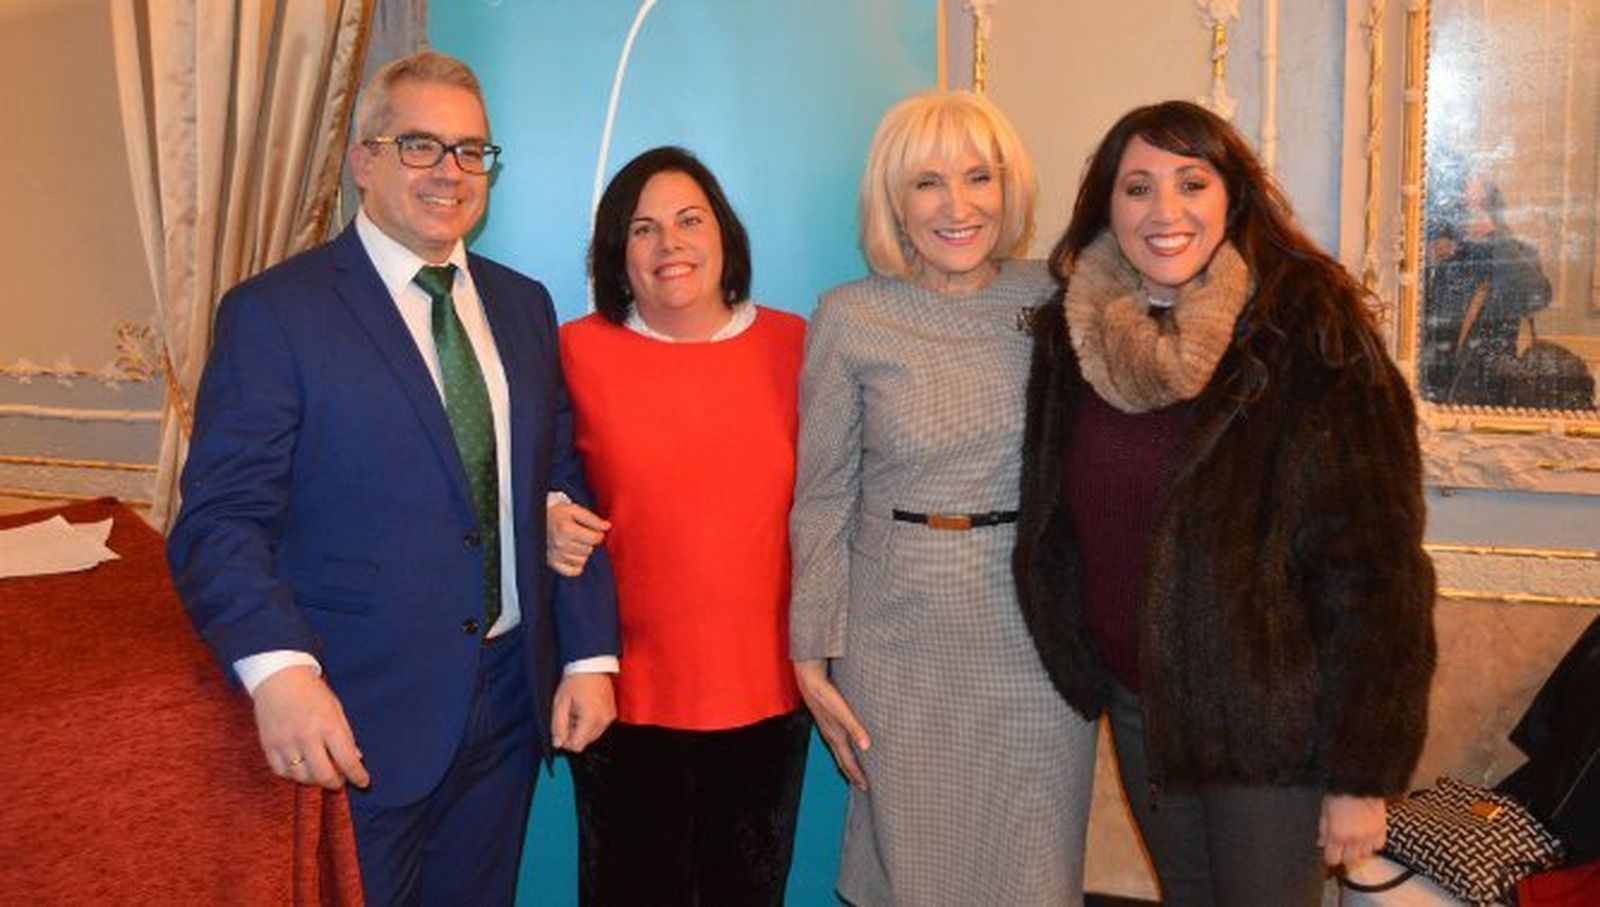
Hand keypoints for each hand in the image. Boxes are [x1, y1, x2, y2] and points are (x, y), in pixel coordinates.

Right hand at [251, 665, 369, 789]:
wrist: (279, 677)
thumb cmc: (311, 691)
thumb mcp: (336, 708)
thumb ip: (346, 735)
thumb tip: (357, 758)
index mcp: (328, 725)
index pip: (347, 760)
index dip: (357, 776)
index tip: (363, 782)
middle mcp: (306, 736)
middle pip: (323, 775)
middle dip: (335, 783)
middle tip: (340, 780)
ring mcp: (285, 742)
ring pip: (301, 777)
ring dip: (314, 780)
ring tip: (320, 771)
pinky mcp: (268, 745)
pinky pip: (281, 772)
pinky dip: (293, 775)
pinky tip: (300, 768)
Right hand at [547, 501, 610, 576]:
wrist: (537, 518)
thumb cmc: (557, 513)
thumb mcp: (575, 510)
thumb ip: (592, 518)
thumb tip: (607, 527)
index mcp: (566, 528)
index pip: (595, 539)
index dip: (599, 534)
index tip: (594, 530)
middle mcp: (560, 543)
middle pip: (589, 550)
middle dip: (589, 542)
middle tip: (581, 535)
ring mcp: (555, 555)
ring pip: (582, 560)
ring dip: (582, 553)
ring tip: (575, 543)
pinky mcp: (552, 563)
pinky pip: (572, 571)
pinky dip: (576, 565)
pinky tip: (573, 555)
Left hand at [552, 672, 615, 752]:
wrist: (591, 665)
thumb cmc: (575, 681)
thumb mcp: (560, 703)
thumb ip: (558, 726)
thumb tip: (557, 743)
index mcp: (591, 719)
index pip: (577, 746)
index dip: (566, 740)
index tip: (562, 727)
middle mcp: (603, 721)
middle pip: (585, 742)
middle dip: (574, 733)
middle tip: (569, 715)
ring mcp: (609, 718)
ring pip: (592, 736)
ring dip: (582, 728)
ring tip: (578, 710)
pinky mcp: (612, 714)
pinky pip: (599, 727)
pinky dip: (591, 723)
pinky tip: (586, 709)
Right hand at [794, 659, 869, 788]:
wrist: (809, 681)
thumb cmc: (825, 695)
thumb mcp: (842, 711)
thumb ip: (855, 727)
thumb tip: (866, 745)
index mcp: (835, 736)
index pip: (848, 762)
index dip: (856, 775)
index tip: (865, 786)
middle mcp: (831, 736)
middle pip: (842, 761)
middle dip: (852, 774)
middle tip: (861, 785)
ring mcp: (827, 729)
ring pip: (838, 752)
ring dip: (847, 763)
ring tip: (854, 770)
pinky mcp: (827, 721)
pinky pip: (836, 742)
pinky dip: (843, 750)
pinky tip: (846, 745)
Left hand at [1319, 794, 1385, 866]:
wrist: (1360, 780)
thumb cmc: (1338, 791)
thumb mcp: (1324, 809)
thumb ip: (1323, 829)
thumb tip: (1321, 842)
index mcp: (1337, 834)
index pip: (1333, 859)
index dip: (1330, 858)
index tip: (1329, 854)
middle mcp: (1353, 839)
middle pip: (1349, 860)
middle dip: (1344, 856)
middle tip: (1341, 848)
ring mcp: (1369, 836)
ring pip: (1365, 855)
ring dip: (1358, 851)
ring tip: (1354, 843)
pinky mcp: (1381, 830)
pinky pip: (1378, 846)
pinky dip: (1372, 844)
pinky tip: (1367, 838)